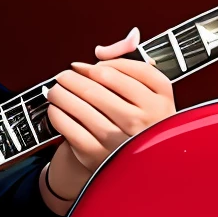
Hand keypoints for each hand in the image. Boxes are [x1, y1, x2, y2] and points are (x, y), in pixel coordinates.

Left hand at [41, 28, 174, 206]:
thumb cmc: (139, 124)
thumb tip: (102, 50)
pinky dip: (57, 112)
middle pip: (99, 83)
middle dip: (74, 76)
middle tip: (64, 75)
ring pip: (82, 102)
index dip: (99, 65)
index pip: (125, 68)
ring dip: (61, 91)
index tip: (87, 67)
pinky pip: (69, 124)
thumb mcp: (147, 92)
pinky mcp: (98, 153)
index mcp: (161, 97)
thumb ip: (127, 62)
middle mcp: (145, 117)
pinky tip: (56, 108)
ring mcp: (122, 137)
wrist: (134, 165)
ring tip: (56, 89)